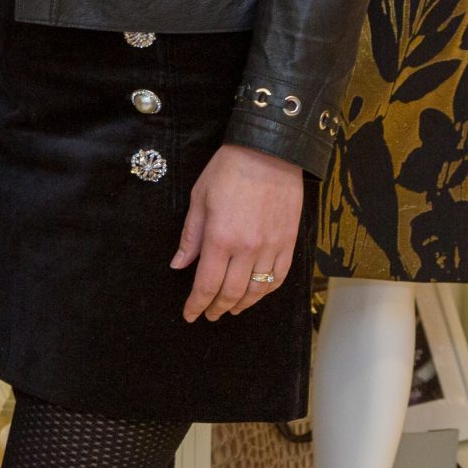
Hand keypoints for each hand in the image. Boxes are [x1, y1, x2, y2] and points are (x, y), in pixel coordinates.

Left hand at [174, 143, 302, 320]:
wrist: (270, 152)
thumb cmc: (229, 170)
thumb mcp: (199, 199)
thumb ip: (190, 237)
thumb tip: (178, 265)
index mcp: (220, 238)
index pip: (206, 285)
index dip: (197, 304)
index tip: (190, 315)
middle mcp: (247, 249)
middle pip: (231, 293)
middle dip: (217, 308)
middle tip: (208, 315)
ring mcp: (272, 248)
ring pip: (257, 290)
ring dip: (242, 304)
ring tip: (230, 309)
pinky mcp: (289, 243)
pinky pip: (279, 277)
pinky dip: (267, 291)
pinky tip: (257, 294)